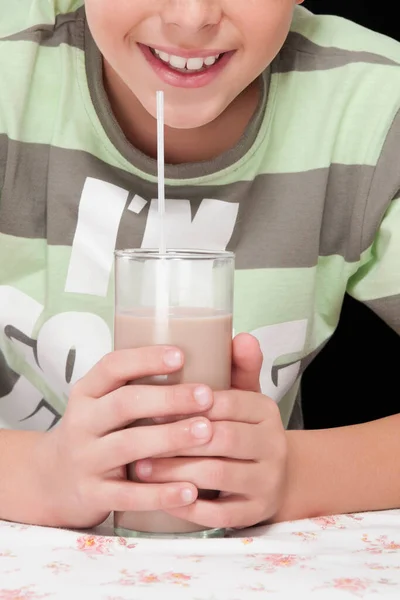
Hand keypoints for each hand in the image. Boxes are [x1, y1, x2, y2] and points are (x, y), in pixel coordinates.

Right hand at [33, 347, 213, 528]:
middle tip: (207, 396)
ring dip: (170, 438)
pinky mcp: (92, 496)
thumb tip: (200, 363)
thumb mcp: (102, 403)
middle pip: (124, 403)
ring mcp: (85, 460)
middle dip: (168, 398)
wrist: (52, 481)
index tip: (181, 355)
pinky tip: (190, 491)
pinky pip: (128, 496)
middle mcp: (82, 422)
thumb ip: (136, 386)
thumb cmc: (96, 432)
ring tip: (207, 432)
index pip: (112, 366)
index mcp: (87, 393)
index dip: (145, 359)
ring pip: (128, 446)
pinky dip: (160, 494)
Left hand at [135, 334, 287, 529]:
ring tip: (138, 468)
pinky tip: (160, 498)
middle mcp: (273, 445)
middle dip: (176, 440)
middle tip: (136, 439)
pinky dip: (187, 507)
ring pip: (217, 476)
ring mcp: (267, 481)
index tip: (152, 407)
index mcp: (266, 410)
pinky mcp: (255, 512)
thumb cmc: (243, 430)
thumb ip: (238, 367)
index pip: (226, 402)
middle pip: (221, 439)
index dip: (188, 405)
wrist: (275, 476)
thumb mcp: (244, 397)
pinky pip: (219, 513)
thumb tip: (241, 335)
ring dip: (174, 472)